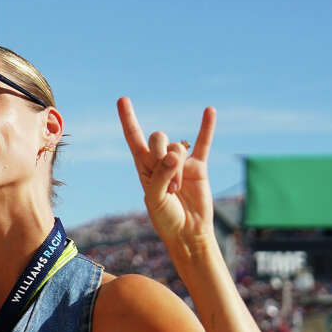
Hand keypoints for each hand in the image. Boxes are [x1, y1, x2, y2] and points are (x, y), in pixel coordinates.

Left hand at [117, 98, 215, 247]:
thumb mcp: (155, 199)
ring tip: (179, 188)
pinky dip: (206, 127)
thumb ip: (161, 176)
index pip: (134, 139)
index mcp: (144, 168)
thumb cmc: (165, 218)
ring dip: (178, 168)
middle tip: (168, 182)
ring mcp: (181, 162)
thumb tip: (174, 154)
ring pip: (177, 147)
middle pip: (158, 138)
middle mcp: (160, 161)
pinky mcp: (199, 166)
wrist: (188, 232)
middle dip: (161, 155)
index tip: (122, 99)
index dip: (128, 119)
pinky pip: (203, 143)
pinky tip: (209, 111)